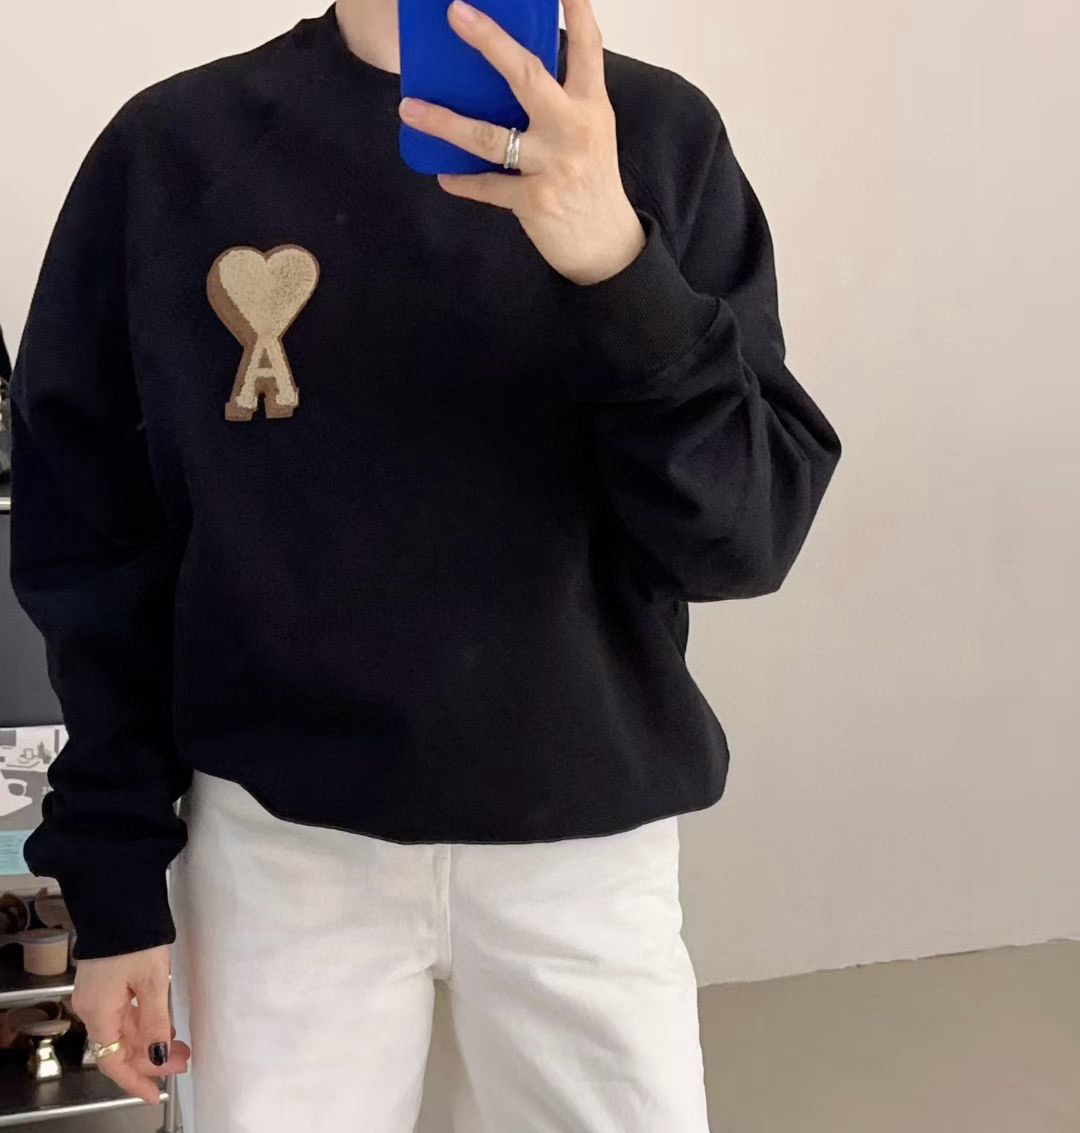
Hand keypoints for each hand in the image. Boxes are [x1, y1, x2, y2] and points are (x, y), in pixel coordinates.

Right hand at [71, 945, 190, 1103]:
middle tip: (182, 1062)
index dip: (134, 1080)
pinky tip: (163, 1024)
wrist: (119, 901)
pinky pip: (122, 1014)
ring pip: (122, 1030)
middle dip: (150, 1060)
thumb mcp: (151, 982)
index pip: (112, 1059)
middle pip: (118, 1047)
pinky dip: (143, 1024)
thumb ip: (155, 1022)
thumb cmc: (135, 937)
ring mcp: (96, 994)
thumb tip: (160, 1055)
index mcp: (99, 1011)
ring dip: (149, 1042)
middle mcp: (92, 1007)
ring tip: (180, 1046)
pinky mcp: (104, 982)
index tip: (154, 1093)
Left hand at [398, 0, 646, 286]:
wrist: (607, 244)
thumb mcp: (590, 132)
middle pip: (526, 75)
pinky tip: (444, 173)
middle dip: (489, 42)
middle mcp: (573, 128)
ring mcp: (552, 165)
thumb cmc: (592, 181)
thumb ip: (562, 101)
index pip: (587, 46)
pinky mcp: (534, 201)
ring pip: (489, 136)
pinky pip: (487, 185)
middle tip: (456, 13)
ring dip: (444, 122)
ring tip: (410, 108)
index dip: (575, 9)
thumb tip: (511, 70)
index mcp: (592, 106)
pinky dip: (463, 181)